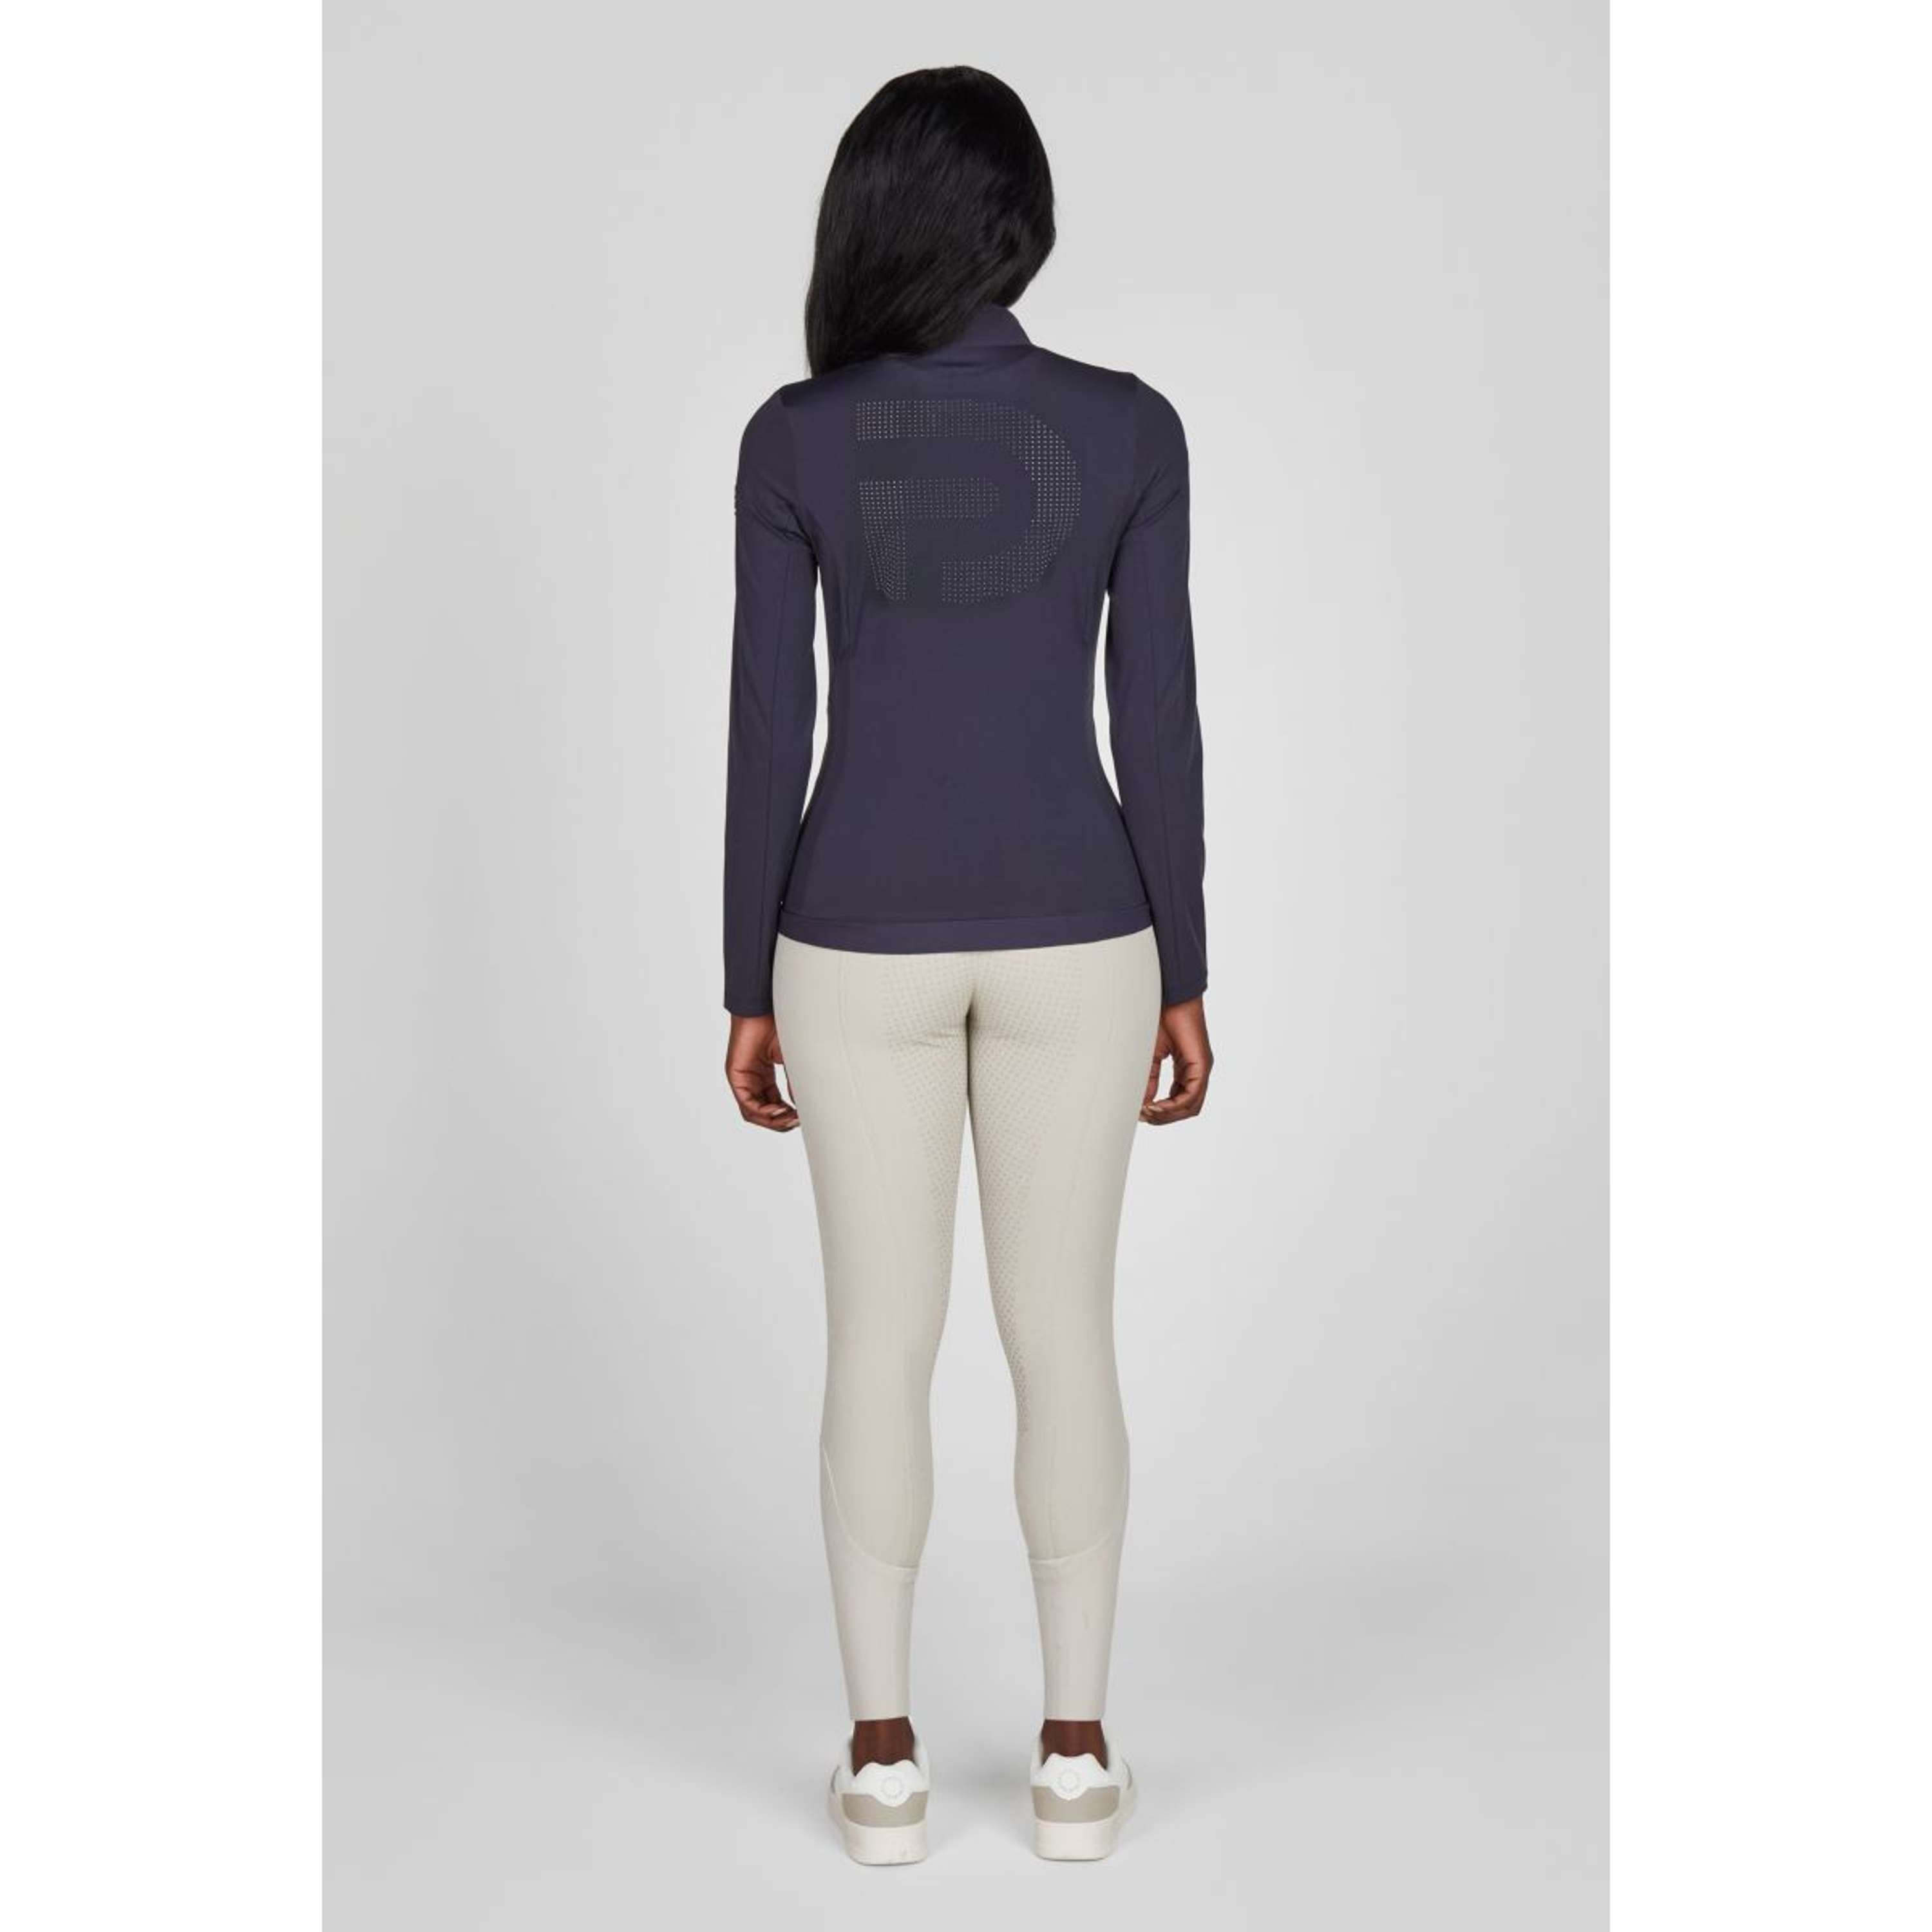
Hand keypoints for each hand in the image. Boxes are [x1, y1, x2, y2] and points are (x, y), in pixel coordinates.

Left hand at [725, 1013, 797, 1131]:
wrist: (767, 1008)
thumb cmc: (781, 1027)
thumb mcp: (794, 1062)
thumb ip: (796, 1084)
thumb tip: (803, 1108)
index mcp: (765, 1077)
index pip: (775, 1105)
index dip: (788, 1115)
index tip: (803, 1116)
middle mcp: (753, 1080)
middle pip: (764, 1113)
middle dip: (782, 1121)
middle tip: (798, 1120)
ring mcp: (744, 1079)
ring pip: (754, 1113)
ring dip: (773, 1121)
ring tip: (789, 1118)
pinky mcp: (736, 1076)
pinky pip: (747, 1104)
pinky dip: (763, 1112)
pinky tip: (779, 1111)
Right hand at [1142, 997, 1212, 1124]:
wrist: (1170, 998)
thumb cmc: (1160, 1020)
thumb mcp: (1151, 1056)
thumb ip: (1150, 1079)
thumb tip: (1143, 1102)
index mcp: (1187, 1070)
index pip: (1179, 1100)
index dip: (1161, 1111)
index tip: (1141, 1111)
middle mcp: (1197, 1072)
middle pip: (1186, 1108)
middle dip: (1164, 1117)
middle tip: (1144, 1116)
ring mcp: (1202, 1069)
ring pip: (1191, 1106)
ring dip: (1169, 1114)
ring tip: (1149, 1112)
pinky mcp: (1202, 1065)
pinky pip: (1192, 1095)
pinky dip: (1174, 1105)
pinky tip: (1157, 1105)